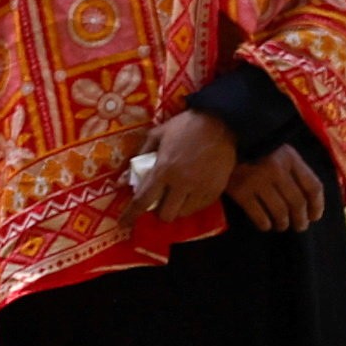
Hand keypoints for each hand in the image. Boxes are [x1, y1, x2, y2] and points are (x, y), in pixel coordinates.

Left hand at [122, 106, 241, 226]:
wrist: (221, 122)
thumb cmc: (186, 126)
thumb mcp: (157, 134)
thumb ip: (140, 155)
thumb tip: (126, 177)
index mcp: (163, 170)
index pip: (142, 201)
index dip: (131, 215)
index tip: (124, 223)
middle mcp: (181, 183)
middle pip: (165, 214)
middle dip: (158, 211)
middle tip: (158, 202)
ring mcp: (200, 188)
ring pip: (183, 214)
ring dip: (175, 209)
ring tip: (176, 197)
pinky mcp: (216, 190)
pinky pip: (200, 207)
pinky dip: (192, 204)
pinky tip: (190, 193)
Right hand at [228, 146, 331, 232]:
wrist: (222, 143)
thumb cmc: (255, 149)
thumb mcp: (278, 152)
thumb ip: (293, 169)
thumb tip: (309, 198)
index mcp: (290, 158)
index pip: (313, 186)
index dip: (317, 205)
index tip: (314, 217)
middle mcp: (277, 169)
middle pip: (297, 202)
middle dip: (300, 219)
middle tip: (299, 226)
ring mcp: (257, 180)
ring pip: (279, 211)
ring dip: (283, 223)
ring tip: (281, 226)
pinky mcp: (240, 191)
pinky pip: (259, 215)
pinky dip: (265, 224)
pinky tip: (265, 225)